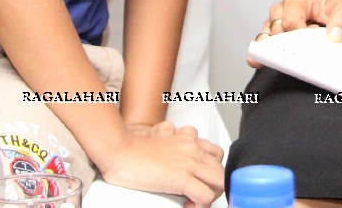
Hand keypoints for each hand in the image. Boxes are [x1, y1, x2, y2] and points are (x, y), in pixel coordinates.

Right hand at [96, 124, 223, 207]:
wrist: (119, 150)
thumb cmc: (133, 150)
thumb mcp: (161, 141)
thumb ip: (174, 145)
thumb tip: (177, 159)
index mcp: (189, 140)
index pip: (217, 155)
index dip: (211, 172)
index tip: (198, 183)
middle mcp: (193, 149)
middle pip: (221, 170)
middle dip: (214, 187)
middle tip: (197, 196)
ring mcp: (189, 162)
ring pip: (219, 182)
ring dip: (210, 196)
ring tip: (193, 202)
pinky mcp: (181, 177)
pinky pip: (205, 196)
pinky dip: (200, 206)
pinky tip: (187, 206)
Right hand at [248, 0, 341, 66]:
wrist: (332, 6)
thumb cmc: (336, 6)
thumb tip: (334, 37)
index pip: (291, 19)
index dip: (301, 33)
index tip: (313, 39)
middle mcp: (282, 9)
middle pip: (277, 29)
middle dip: (289, 42)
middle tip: (304, 52)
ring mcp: (276, 23)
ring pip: (267, 37)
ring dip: (275, 48)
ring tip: (282, 60)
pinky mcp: (275, 36)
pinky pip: (264, 44)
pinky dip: (263, 54)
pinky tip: (260, 62)